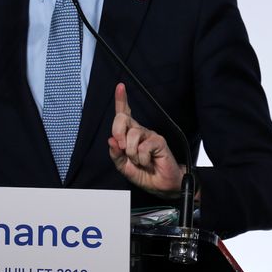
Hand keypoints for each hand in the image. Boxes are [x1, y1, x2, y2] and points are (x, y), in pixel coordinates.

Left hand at [108, 83, 183, 198]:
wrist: (160, 185)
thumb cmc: (143, 174)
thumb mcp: (123, 166)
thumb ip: (115, 154)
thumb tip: (111, 141)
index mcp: (128, 134)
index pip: (123, 113)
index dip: (121, 99)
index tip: (120, 86)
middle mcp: (138, 131)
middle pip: (122, 118)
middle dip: (117, 132)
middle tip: (123, 149)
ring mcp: (149, 134)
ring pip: (132, 134)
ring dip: (131, 152)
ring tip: (138, 160)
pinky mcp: (158, 141)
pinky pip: (143, 146)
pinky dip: (141, 158)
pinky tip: (148, 162)